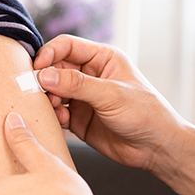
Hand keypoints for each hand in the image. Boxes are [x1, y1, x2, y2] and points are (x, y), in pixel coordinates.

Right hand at [33, 35, 187, 175]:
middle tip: (39, 91)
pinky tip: (61, 120)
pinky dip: (54, 114)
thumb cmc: (146, 114)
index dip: (49, 54)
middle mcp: (90, 74)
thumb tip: (44, 75)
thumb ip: (77, 84)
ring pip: (53, 90)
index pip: (67, 46)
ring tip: (55, 108)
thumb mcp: (112, 95)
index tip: (37, 68)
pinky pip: (57, 111)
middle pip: (55, 67)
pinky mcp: (79, 118)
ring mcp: (83, 97)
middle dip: (45, 79)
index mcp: (102, 58)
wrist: (157, 149)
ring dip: (48, 98)